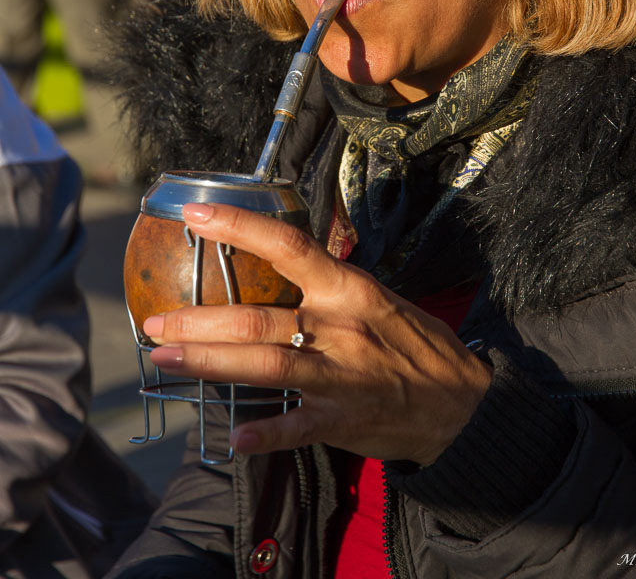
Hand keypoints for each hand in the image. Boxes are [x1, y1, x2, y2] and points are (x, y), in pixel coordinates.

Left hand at [145, 202, 491, 464]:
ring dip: (210, 364)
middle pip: (260, 317)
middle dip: (200, 320)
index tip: (195, 215)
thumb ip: (328, 282)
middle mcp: (340, 326)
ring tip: (164, 362)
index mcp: (348, 288)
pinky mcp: (344, 419)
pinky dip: (265, 432)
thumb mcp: (376, 297)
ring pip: (266, 365)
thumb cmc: (413, 342)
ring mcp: (341, 374)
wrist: (464, 401)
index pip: (289, 246)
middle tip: (154, 323)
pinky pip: (297, 426)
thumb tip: (279, 254)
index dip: (241, 227)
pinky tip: (233, 437)